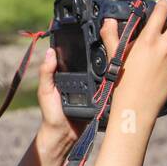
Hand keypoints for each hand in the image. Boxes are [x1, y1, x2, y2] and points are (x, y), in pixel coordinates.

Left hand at [40, 20, 121, 142]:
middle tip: (107, 37)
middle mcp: (81, 79)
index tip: (86, 29)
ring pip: (102, 71)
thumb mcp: (46, 91)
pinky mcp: (102, 96)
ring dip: (109, 64)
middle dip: (99, 50)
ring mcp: (92, 87)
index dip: (78, 43)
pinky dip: (113, 78)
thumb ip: (47, 73)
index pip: (74, 56)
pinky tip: (120, 69)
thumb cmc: (51, 114)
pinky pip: (108, 85)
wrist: (65, 136)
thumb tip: (50, 51)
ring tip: (116, 49)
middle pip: (91, 61)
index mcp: (67, 75)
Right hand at [110, 0, 166, 128]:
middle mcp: (165, 46)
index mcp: (148, 39)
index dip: (162, 5)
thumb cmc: (122, 83)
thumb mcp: (114, 57)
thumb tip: (109, 21)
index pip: (162, 12)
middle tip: (164, 31)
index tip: (162, 5)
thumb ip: (111, 36)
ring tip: (165, 52)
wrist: (135, 108)